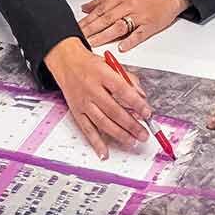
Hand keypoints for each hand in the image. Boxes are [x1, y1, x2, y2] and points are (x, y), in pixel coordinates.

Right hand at [44, 37, 150, 159]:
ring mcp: (83, 102)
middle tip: (143, 134)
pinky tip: (105, 152)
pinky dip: (96, 142)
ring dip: (119, 134)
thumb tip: (142, 97)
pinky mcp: (76, 112)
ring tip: (132, 141)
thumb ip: (129, 80)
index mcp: (103, 74)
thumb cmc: (91, 64)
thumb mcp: (112, 65)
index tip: (147, 113)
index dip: (136, 103)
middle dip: (131, 124)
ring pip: (102, 122)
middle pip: (114, 110)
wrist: (67, 62)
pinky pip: (87, 129)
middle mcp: (92, 89)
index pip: (123, 90)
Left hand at [78, 0, 187, 50]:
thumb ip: (104, 0)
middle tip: (80, 38)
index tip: (77, 28)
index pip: (100, 10)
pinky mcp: (151, 25)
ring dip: (104, 36)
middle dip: (91, 30)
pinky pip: (139, 34)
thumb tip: (86, 8)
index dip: (87, 20)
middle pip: (106, 19)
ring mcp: (140, 15)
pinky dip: (130, 40)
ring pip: (119, 27)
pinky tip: (121, 47)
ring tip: (93, 43)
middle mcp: (130, 4)